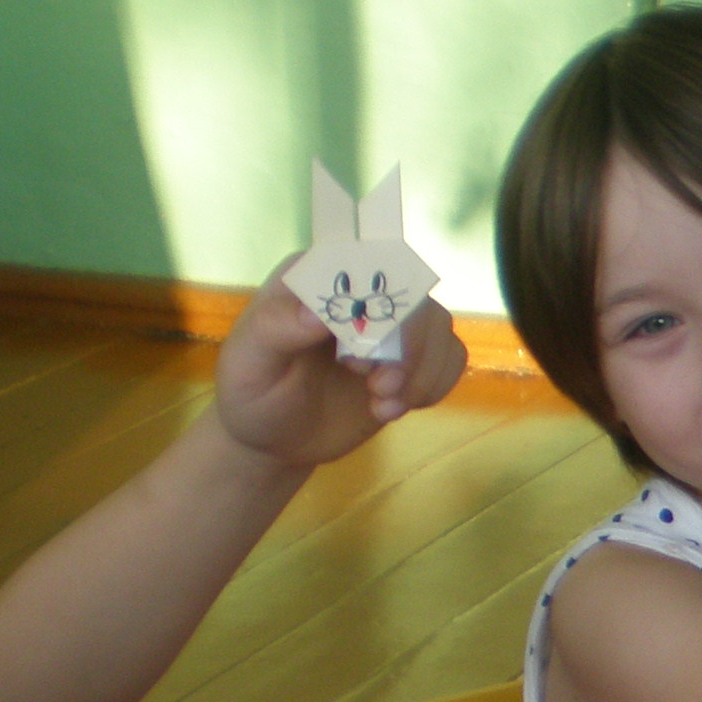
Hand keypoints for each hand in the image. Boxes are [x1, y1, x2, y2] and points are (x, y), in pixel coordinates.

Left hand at [214, 265, 465, 467]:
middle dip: (406, 346)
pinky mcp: (413, 360)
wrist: (276, 441)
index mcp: (316, 275)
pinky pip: (451, 357)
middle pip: (412, 294)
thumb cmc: (253, 394)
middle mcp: (360, 292)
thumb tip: (319, 313)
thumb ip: (276, 329)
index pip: (364, 260)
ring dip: (421, 371)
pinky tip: (392, 409)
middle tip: (378, 385)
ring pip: (439, 326)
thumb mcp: (250, 362)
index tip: (358, 351)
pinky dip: (432, 387)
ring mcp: (390, 326)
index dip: (376, 301)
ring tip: (383, 404)